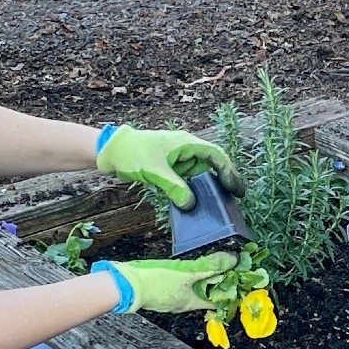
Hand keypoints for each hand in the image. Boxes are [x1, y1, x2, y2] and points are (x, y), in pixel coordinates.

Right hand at [94, 253, 235, 313]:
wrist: (126, 284)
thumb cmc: (156, 281)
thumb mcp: (187, 272)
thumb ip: (210, 266)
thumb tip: (233, 260)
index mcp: (191, 302)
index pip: (217, 301)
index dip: (229, 293)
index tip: (240, 282)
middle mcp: (182, 304)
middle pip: (204, 295)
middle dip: (216, 284)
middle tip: (227, 269)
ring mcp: (170, 299)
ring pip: (191, 291)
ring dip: (201, 281)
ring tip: (210, 267)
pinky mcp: (159, 291)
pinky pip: (179, 286)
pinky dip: (186, 279)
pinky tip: (185, 270)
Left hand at [97, 127, 242, 208]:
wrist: (113, 151)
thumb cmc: (134, 153)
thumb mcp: (155, 171)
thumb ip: (174, 187)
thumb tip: (191, 204)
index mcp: (187, 143)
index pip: (216, 155)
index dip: (228, 171)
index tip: (235, 188)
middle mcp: (186, 149)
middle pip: (211, 164)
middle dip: (222, 181)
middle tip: (232, 199)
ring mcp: (178, 159)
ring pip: (200, 173)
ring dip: (207, 187)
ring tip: (217, 205)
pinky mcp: (170, 168)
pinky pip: (187, 179)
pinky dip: (192, 190)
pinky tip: (194, 203)